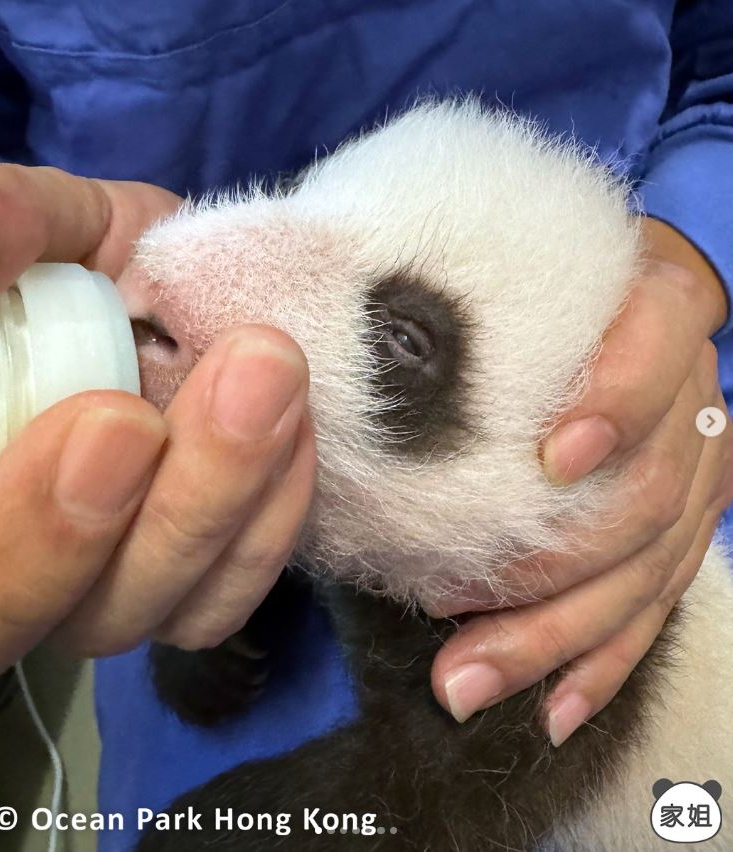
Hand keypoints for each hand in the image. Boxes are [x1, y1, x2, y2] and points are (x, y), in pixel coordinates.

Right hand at [0, 163, 315, 688]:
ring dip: (241, 502)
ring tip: (283, 384)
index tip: (120, 420)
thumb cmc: (68, 261)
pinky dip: (277, 515)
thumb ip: (7, 224)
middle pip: (94, 612)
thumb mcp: (37, 228)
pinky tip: (300, 428)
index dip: (37, 534)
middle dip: (183, 506)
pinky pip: (238, 584)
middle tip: (253, 374)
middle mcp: (41, 563)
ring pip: (179, 609)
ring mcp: (125, 575)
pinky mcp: (200, 567)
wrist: (143, 283)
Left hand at [431, 217, 732, 742]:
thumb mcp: (502, 263)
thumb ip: (450, 285)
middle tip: (447, 607)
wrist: (609, 301)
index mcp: (656, 305)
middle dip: (549, 565)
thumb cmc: (528, 283)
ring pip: (647, 571)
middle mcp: (691, 396)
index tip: (549, 459)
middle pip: (648, 493)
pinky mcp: (684, 530)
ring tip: (465, 678)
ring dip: (555, 634)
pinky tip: (551, 706)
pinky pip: (656, 607)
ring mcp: (696, 471)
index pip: (661, 343)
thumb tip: (320, 337)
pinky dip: (601, 662)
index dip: (619, 399)